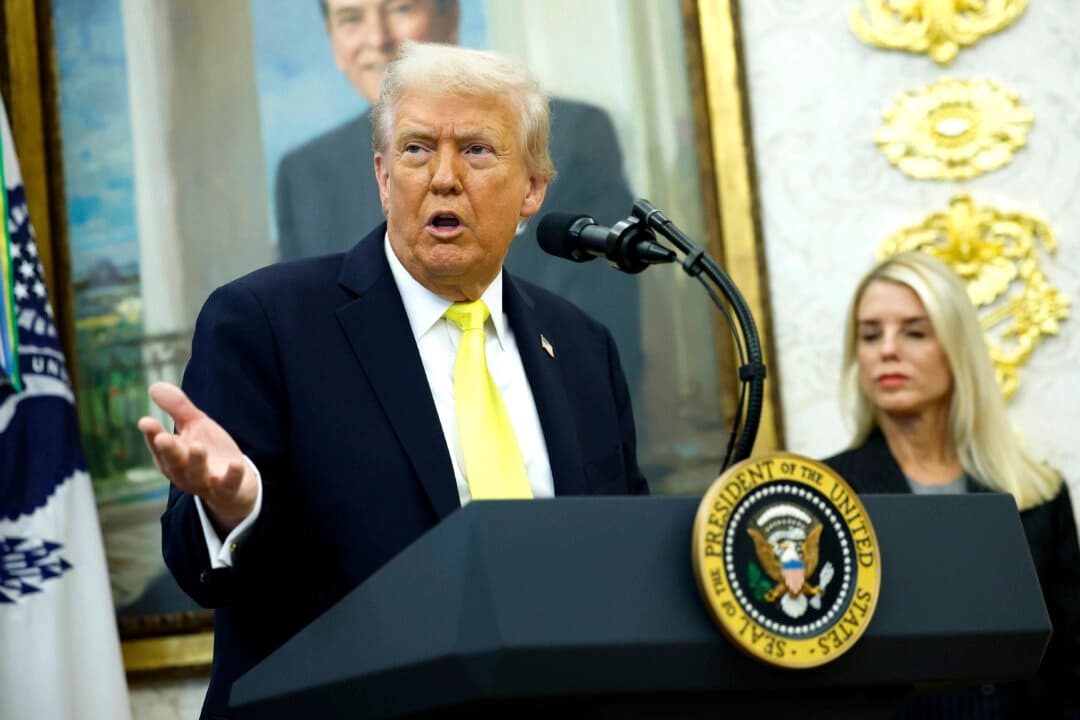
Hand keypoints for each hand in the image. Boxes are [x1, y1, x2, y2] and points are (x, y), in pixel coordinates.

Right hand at [137, 382, 257, 535]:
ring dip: (197, 462)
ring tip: (198, 446)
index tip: (145, 422)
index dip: (152, 435)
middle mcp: (184, 473)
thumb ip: (178, 408)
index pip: (159, 446)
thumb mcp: (196, 426)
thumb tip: (154, 386)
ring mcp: (206, 483)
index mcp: (172, 457)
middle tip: (164, 438)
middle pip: (174, 462)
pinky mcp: (227, 490)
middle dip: (169, 451)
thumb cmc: (209, 451)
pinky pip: (228, 486)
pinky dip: (231, 476)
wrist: (237, 482)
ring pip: (198, 475)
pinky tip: (236, 463)